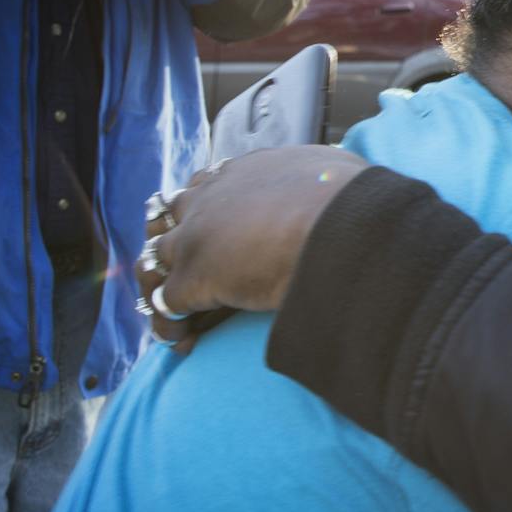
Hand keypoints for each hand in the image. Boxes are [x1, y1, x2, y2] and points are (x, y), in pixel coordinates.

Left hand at [138, 146, 369, 348]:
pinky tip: (186, 340)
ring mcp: (196, 236)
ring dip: (166, 283)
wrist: (343, 229)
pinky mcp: (194, 276)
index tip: (220, 231)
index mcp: (245, 171)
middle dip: (178, 240)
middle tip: (193, 268)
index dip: (208, 210)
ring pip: (158, 259)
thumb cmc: (353, 203)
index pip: (206, 185)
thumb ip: (319, 175)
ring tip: (183, 312)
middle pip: (172, 215)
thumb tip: (333, 175)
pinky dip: (172, 323)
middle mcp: (212, 195)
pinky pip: (166, 303)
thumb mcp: (334, 171)